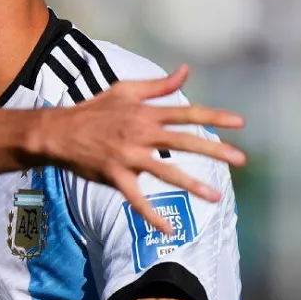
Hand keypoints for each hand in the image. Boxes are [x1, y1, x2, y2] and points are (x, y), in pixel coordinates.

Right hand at [34, 64, 245, 233]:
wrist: (59, 131)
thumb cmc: (93, 109)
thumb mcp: (124, 90)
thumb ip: (158, 85)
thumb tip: (185, 71)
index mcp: (145, 112)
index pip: (186, 113)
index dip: (214, 117)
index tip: (240, 123)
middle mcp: (140, 132)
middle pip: (184, 140)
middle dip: (215, 149)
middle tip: (241, 159)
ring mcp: (128, 155)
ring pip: (165, 171)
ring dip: (192, 184)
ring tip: (215, 197)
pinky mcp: (115, 175)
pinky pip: (136, 198)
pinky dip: (152, 215)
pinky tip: (169, 228)